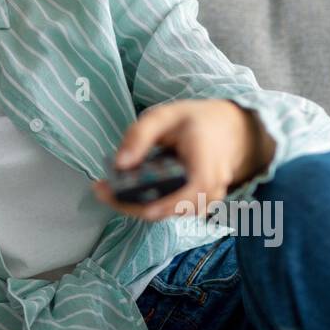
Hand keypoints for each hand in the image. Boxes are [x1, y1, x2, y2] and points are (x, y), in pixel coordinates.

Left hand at [92, 99, 258, 221]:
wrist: (226, 131)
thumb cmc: (194, 122)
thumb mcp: (165, 116)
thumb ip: (140, 135)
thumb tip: (119, 164)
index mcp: (207, 158)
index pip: (195, 187)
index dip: (170, 201)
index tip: (142, 206)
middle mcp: (213, 185)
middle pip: (174, 207)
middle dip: (136, 204)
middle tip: (103, 190)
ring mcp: (208, 199)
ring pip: (170, 213)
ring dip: (138, 205)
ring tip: (108, 190)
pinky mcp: (198, 206)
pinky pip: (170, 211)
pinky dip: (147, 204)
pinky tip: (125, 192)